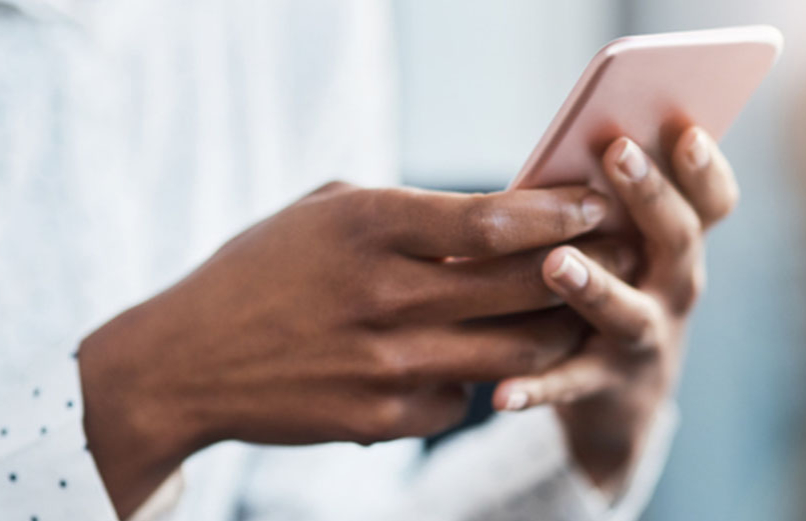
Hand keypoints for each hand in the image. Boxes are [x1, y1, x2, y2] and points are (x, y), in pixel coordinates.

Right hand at [78, 181, 630, 516]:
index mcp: (369, 227)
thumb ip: (411, 211)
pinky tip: (475, 364)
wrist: (189, 362)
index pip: (494, 221)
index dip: (558, 213)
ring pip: (515, 353)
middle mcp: (385, 295)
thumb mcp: (326, 211)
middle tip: (616, 257)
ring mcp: (387, 365)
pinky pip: (465, 401)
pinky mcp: (383, 419)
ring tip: (573, 314)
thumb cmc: (262, 272)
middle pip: (523, 287)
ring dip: (556, 332)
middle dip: (584, 269)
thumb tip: (502, 216)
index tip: (595, 206)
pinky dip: (481, 382)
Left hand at [492, 128, 738, 493]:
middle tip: (620, 152)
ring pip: (628, 313)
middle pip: (677, 240)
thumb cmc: (611, 286)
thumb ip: (607, 199)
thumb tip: (571, 135)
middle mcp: (674, 289)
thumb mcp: (624, 243)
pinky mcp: (602, 386)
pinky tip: (503, 392)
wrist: (622, 401)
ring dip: (594, 286)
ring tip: (556, 262)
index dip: (706, 168)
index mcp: (678, 244)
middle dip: (651, 195)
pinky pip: (569, 385)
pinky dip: (537, 388)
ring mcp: (644, 340)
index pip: (713, 202)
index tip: (688, 130)